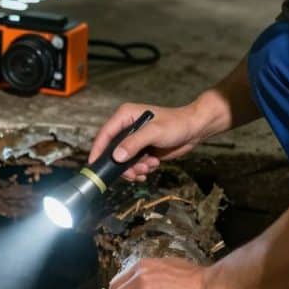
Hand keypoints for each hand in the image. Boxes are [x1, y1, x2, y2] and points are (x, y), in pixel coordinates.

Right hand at [88, 102, 204, 181]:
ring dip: (135, 168)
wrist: (194, 130)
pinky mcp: (142, 150)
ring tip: (149, 165)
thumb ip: (134, 144)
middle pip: (113, 152)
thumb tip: (116, 156)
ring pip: (123, 162)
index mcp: (125, 116)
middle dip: (123, 165)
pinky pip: (133, 165)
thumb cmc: (176, 124)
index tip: (94, 165)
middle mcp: (127, 128)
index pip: (105, 134)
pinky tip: (153, 164)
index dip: (98, 150)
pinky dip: (141, 169)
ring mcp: (134, 141)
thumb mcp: (154, 132)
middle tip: (135, 172)